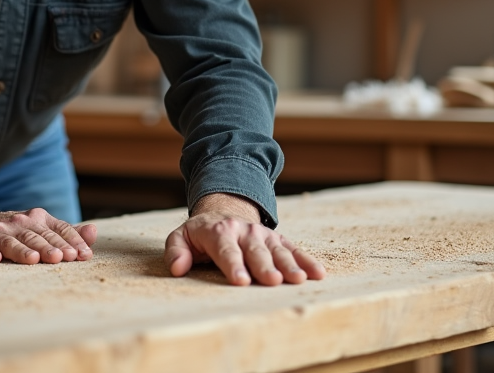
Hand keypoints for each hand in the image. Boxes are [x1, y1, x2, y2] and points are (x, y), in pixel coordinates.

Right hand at [0, 207, 96, 264]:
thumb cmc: (10, 232)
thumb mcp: (38, 228)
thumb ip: (65, 233)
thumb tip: (94, 232)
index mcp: (37, 219)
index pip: (58, 229)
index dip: (71, 241)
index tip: (82, 255)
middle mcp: (19, 223)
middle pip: (37, 236)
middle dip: (50, 247)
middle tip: (63, 258)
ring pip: (12, 241)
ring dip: (23, 250)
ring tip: (34, 259)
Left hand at [165, 193, 325, 285]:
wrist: (223, 212)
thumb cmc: (200, 235)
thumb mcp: (181, 237)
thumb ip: (176, 251)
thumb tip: (177, 268)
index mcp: (218, 232)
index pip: (226, 250)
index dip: (233, 265)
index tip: (240, 281)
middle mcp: (244, 231)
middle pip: (255, 251)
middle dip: (264, 266)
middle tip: (273, 281)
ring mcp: (263, 235)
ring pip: (277, 250)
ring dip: (289, 265)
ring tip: (299, 280)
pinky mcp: (277, 239)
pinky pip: (294, 249)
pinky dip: (306, 261)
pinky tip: (318, 273)